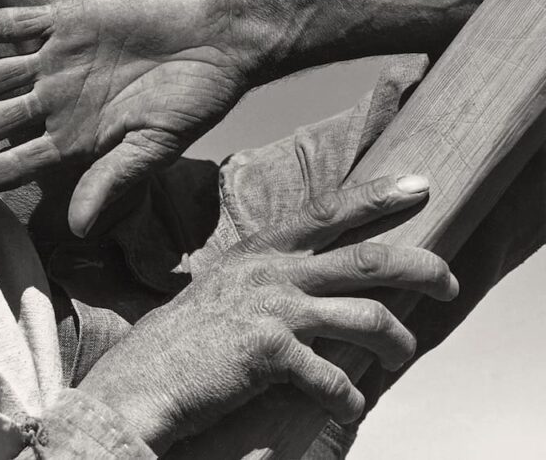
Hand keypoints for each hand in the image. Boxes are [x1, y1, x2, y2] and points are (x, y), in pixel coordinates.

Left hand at [0, 0, 259, 234]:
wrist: (220, 36)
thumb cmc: (195, 96)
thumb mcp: (155, 146)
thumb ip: (112, 181)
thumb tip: (73, 231)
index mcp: (76, 138)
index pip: (12, 163)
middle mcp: (57, 100)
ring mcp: (58, 59)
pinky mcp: (68, 20)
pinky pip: (14, 25)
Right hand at [77, 175, 457, 452]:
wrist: (142, 377)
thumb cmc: (184, 341)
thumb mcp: (224, 292)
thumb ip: (267, 280)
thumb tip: (314, 287)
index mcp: (258, 252)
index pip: (326, 212)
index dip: (376, 196)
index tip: (417, 184)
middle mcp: (269, 271)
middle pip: (365, 258)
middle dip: (419, 266)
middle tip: (448, 282)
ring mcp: (270, 308)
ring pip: (366, 316)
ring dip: (396, 340)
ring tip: (401, 356)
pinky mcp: (268, 352)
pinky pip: (334, 376)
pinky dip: (349, 395)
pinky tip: (347, 404)